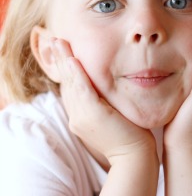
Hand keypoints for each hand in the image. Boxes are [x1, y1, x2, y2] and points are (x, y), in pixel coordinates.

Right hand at [52, 38, 155, 165]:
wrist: (135, 156)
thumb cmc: (131, 137)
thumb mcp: (114, 116)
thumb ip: (108, 102)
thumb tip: (110, 89)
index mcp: (81, 115)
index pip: (70, 86)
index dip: (64, 67)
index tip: (61, 49)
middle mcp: (77, 116)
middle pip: (65, 82)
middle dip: (58, 59)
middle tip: (53, 39)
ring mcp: (82, 116)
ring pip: (70, 83)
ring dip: (63, 60)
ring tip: (58, 42)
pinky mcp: (92, 115)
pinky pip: (81, 90)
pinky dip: (77, 74)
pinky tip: (73, 59)